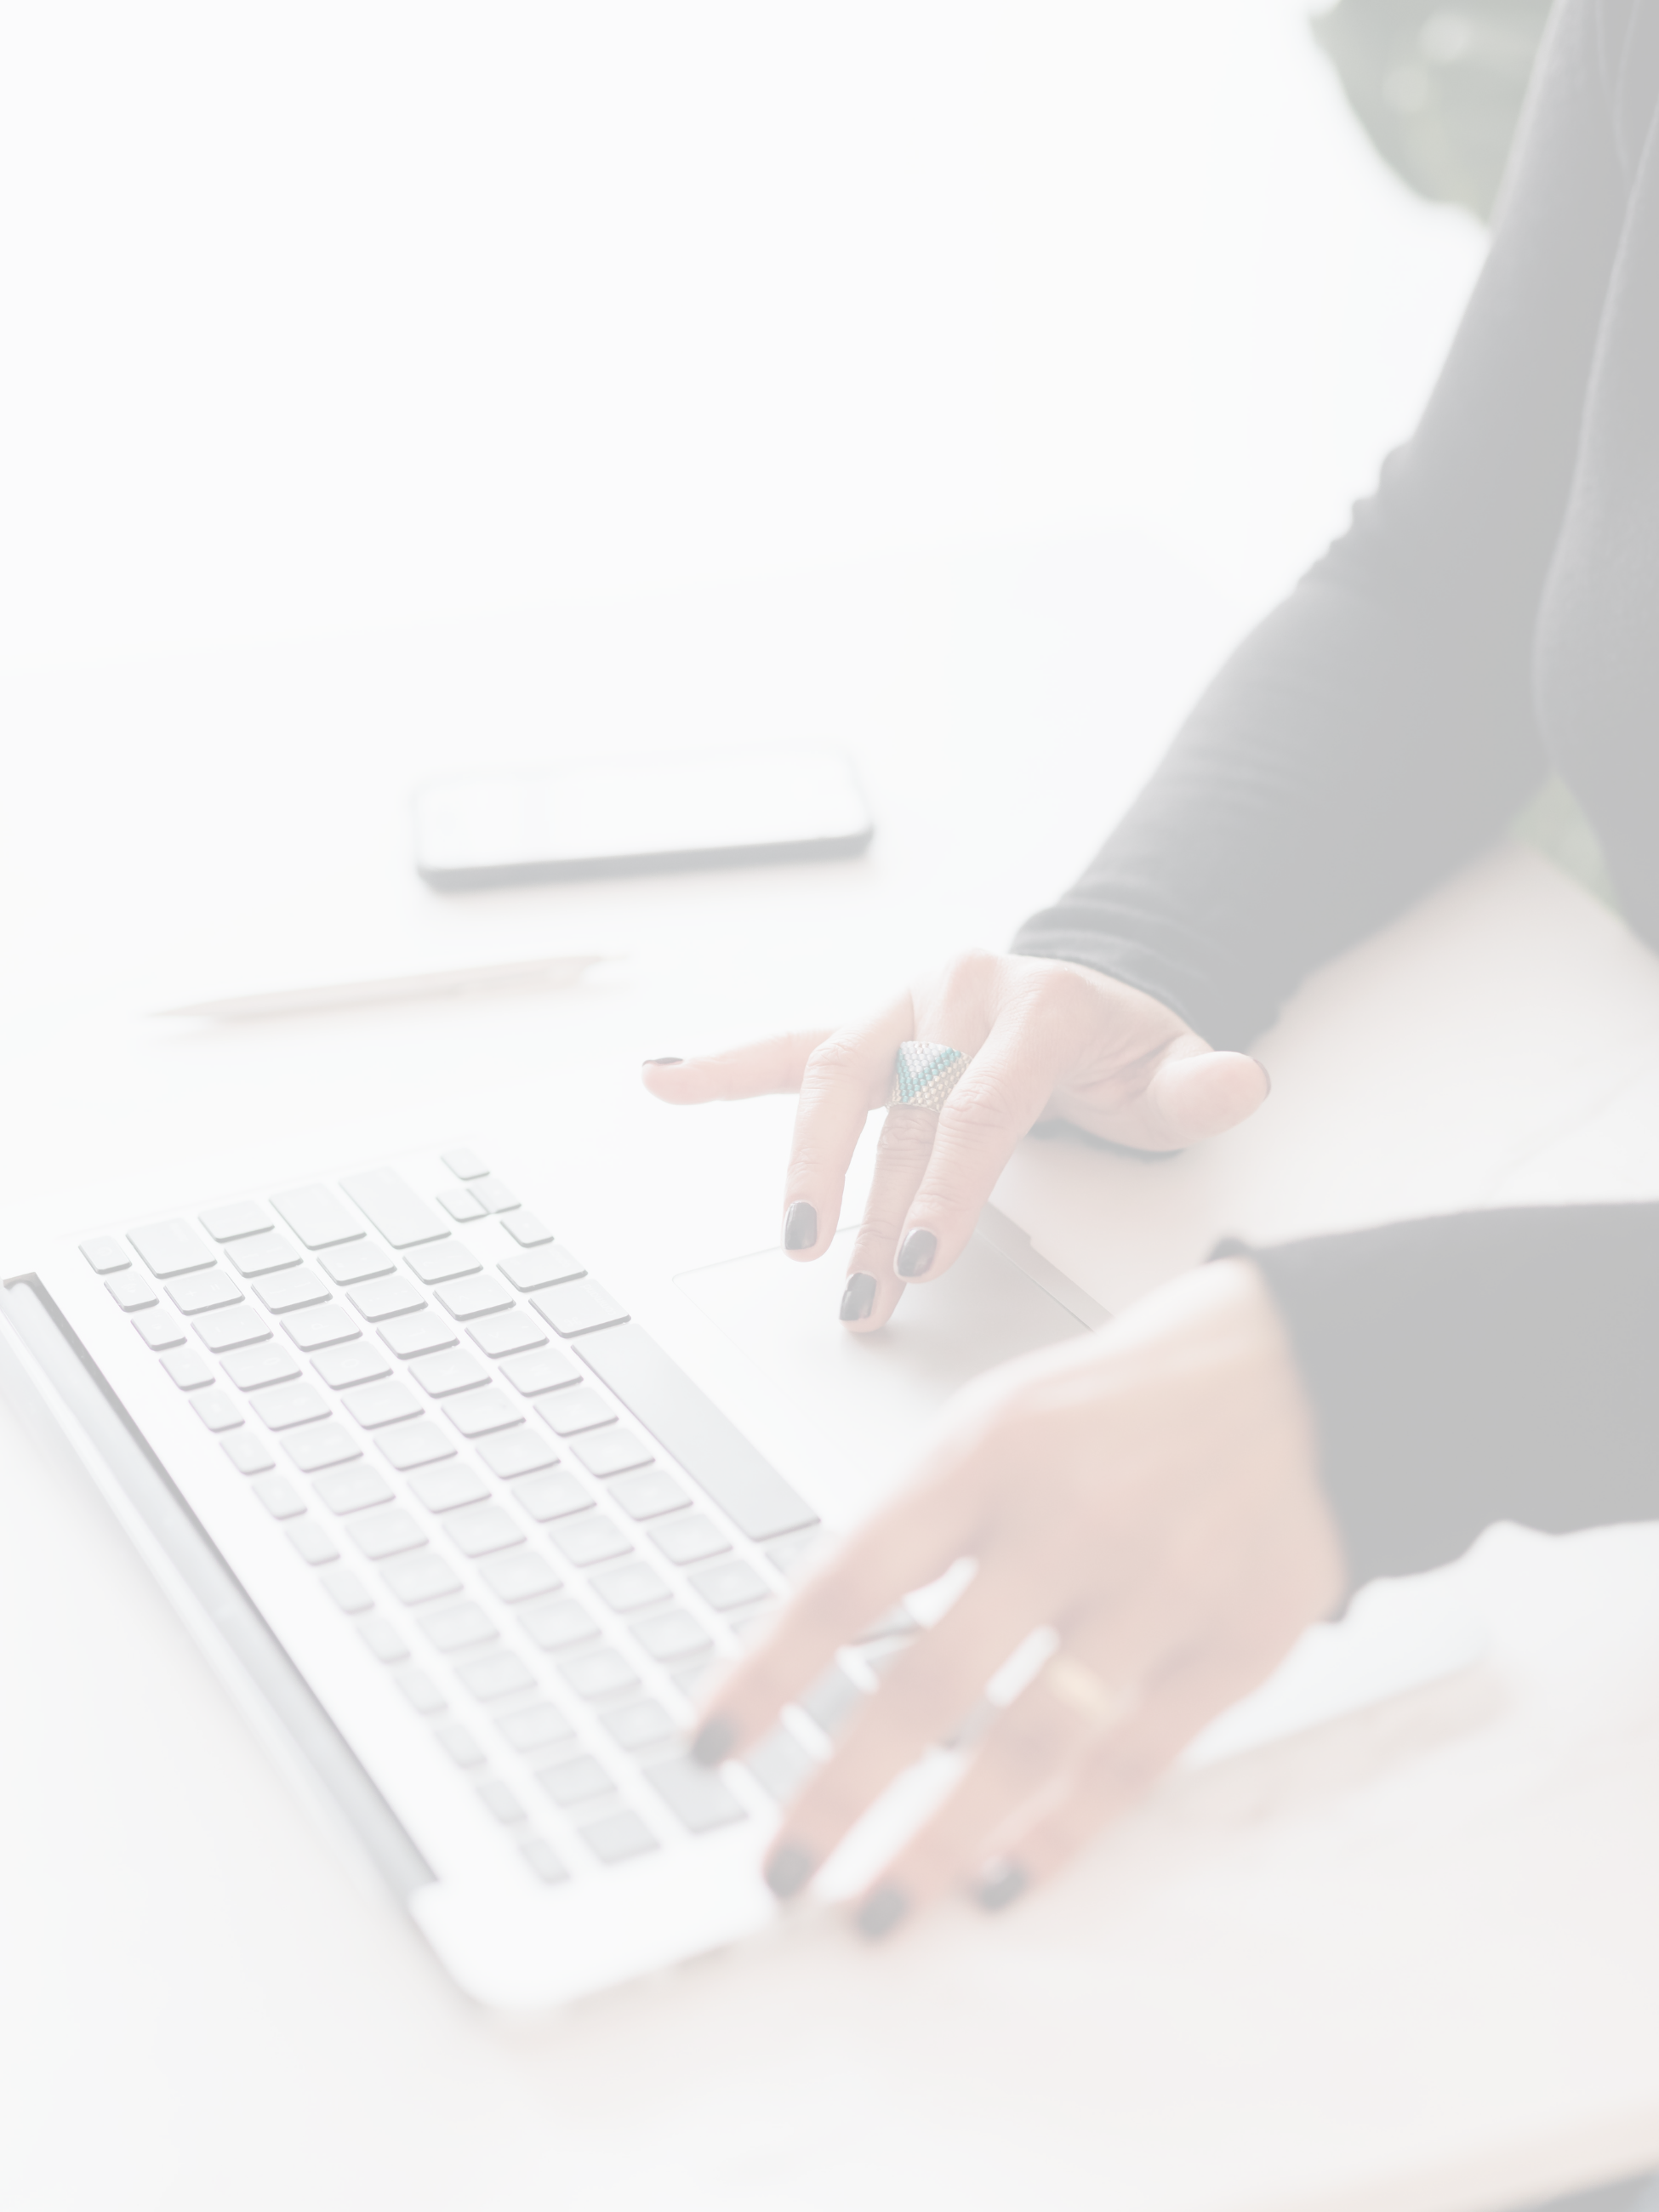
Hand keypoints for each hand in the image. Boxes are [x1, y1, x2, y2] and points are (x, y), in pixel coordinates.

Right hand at [641, 949, 1267, 1327]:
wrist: (1095, 998)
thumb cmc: (1127, 1055)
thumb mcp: (1175, 1073)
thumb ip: (1202, 1086)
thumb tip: (1236, 1082)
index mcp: (1036, 1003)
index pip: (976, 1107)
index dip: (945, 1189)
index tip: (919, 1260)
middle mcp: (960, 992)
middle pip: (901, 1113)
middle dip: (876, 1212)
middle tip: (861, 1291)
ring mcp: (905, 1007)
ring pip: (837, 1082)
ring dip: (806, 1167)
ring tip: (795, 1243)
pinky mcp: (869, 1026)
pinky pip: (790, 1047)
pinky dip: (725, 1067)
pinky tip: (664, 1083)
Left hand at [687, 1258, 1343, 1936]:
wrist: (1306, 1370)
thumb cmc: (1128, 1397)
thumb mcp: (1003, 1415)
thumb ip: (925, 1519)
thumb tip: (819, 1638)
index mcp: (987, 1453)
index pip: (847, 1580)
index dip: (769, 1674)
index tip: (710, 1745)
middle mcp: (1066, 1523)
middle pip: (928, 1685)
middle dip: (841, 1792)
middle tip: (782, 1868)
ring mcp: (1157, 1588)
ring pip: (1028, 1744)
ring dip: (940, 1842)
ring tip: (878, 1906)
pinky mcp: (1235, 1644)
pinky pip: (1133, 1762)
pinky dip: (1063, 1832)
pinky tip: (1005, 1878)